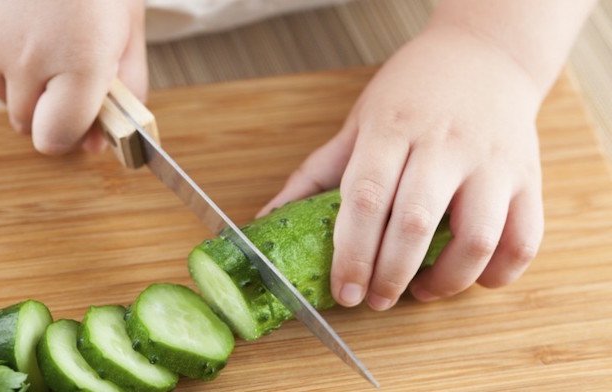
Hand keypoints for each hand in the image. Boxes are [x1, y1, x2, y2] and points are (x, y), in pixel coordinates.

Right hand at [0, 0, 146, 153]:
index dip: (69, 135)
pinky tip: (24, 22)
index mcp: (79, 65)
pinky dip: (2, 55)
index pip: (53, 139)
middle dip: (50, 110)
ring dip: (23, 84)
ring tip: (48, 41)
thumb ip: (124, 91)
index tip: (83, 121)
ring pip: (1, 94)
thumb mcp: (130, 32)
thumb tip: (103, 141)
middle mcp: (28, 60)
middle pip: (26, 123)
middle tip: (71, 75)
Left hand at [260, 25, 544, 309]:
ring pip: (477, 238)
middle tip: (373, 300)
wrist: (486, 53)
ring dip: (446, 282)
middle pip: (415, 223)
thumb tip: (268, 219)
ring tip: (421, 292)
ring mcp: (493, 161)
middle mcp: (445, 144)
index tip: (343, 290)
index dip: (352, 252)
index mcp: (393, 129)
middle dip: (390, 276)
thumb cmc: (412, 92)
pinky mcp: (529, 177)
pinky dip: (498, 273)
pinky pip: (524, 239)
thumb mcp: (358, 121)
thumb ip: (316, 172)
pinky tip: (470, 278)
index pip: (366, 198)